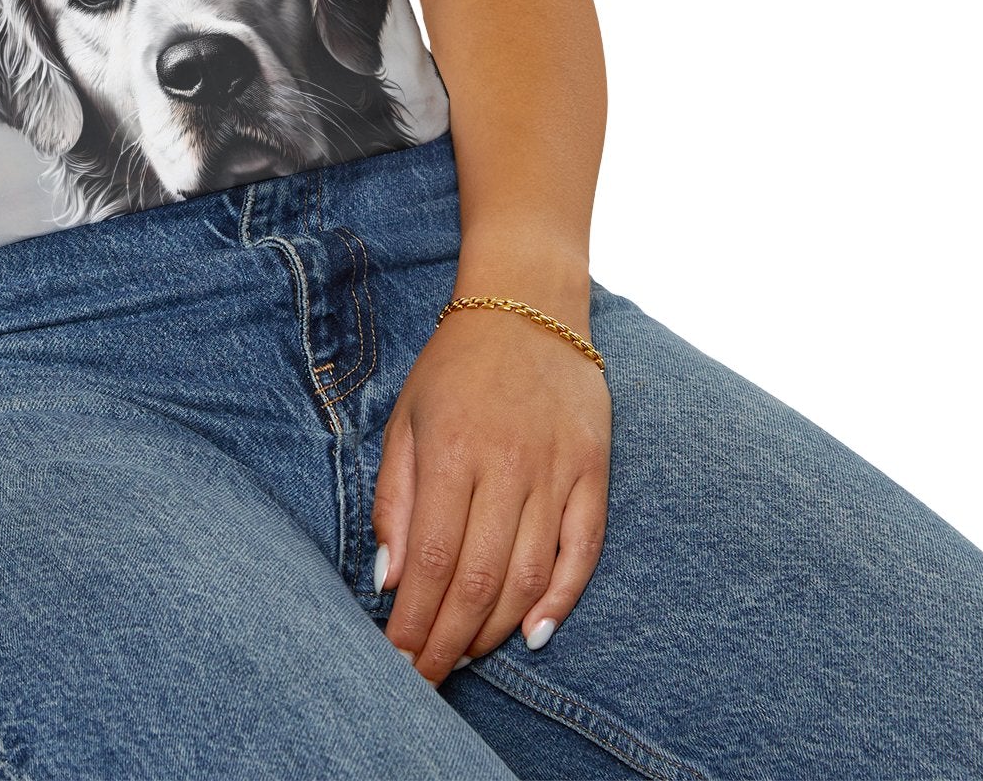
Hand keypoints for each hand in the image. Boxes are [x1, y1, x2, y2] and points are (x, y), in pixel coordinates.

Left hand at [372, 296, 611, 683]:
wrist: (527, 304)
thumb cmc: (455, 366)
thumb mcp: (406, 419)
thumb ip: (395, 499)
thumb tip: (389, 578)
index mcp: (452, 451)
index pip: (432, 560)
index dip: (415, 620)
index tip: (398, 660)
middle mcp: (507, 465)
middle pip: (479, 579)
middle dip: (449, 640)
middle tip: (427, 678)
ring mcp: (556, 469)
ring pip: (529, 575)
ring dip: (495, 629)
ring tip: (466, 656)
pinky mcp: (594, 471)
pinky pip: (583, 550)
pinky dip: (561, 599)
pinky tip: (534, 633)